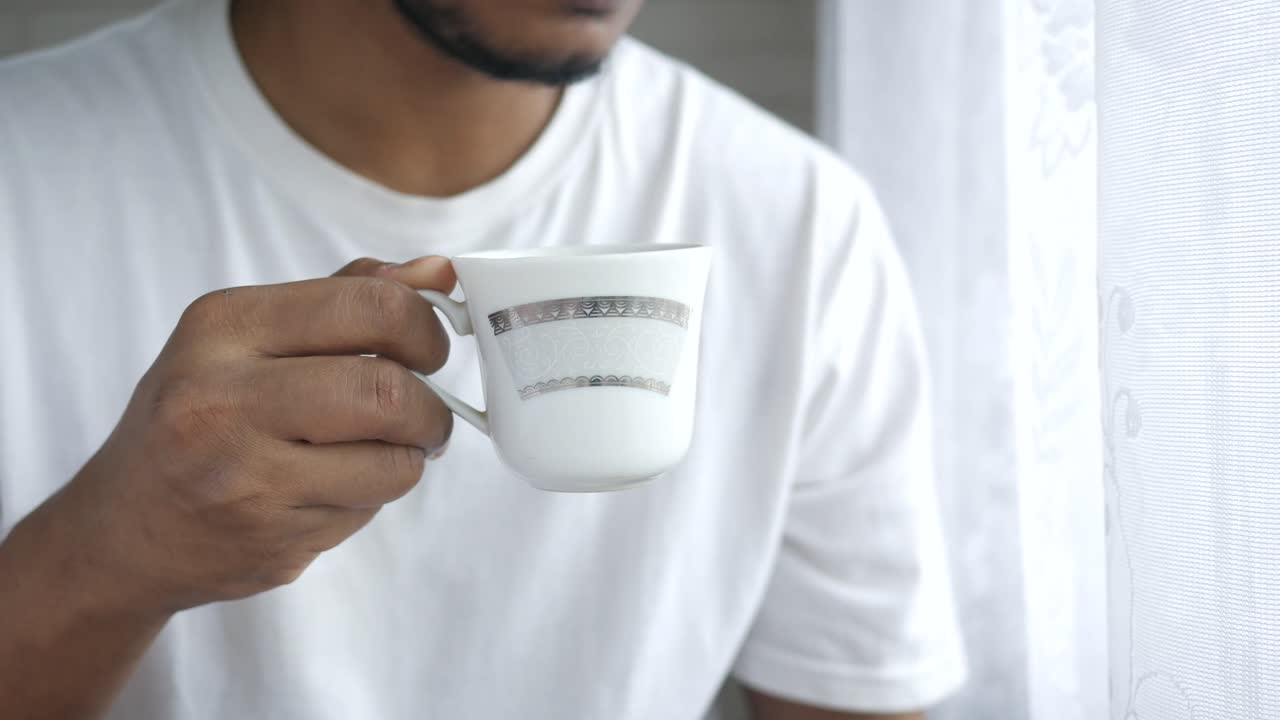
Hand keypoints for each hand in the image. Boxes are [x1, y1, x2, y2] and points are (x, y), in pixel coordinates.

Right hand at [46, 256, 456, 618]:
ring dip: (409, 458)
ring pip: (392, 461)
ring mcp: (244, 475)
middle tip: (425, 416)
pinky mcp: (268, 537)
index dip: (424, 330)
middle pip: (387, 389)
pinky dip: (373, 497)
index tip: (426, 352)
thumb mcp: (247, 337)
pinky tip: (333, 488)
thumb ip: (344, 297)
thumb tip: (438, 272)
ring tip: (383, 453)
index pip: (369, 305)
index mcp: (224, 326)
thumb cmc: (199, 415)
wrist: (125, 529)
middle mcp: (225, 396)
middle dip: (430, 408)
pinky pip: (367, 510)